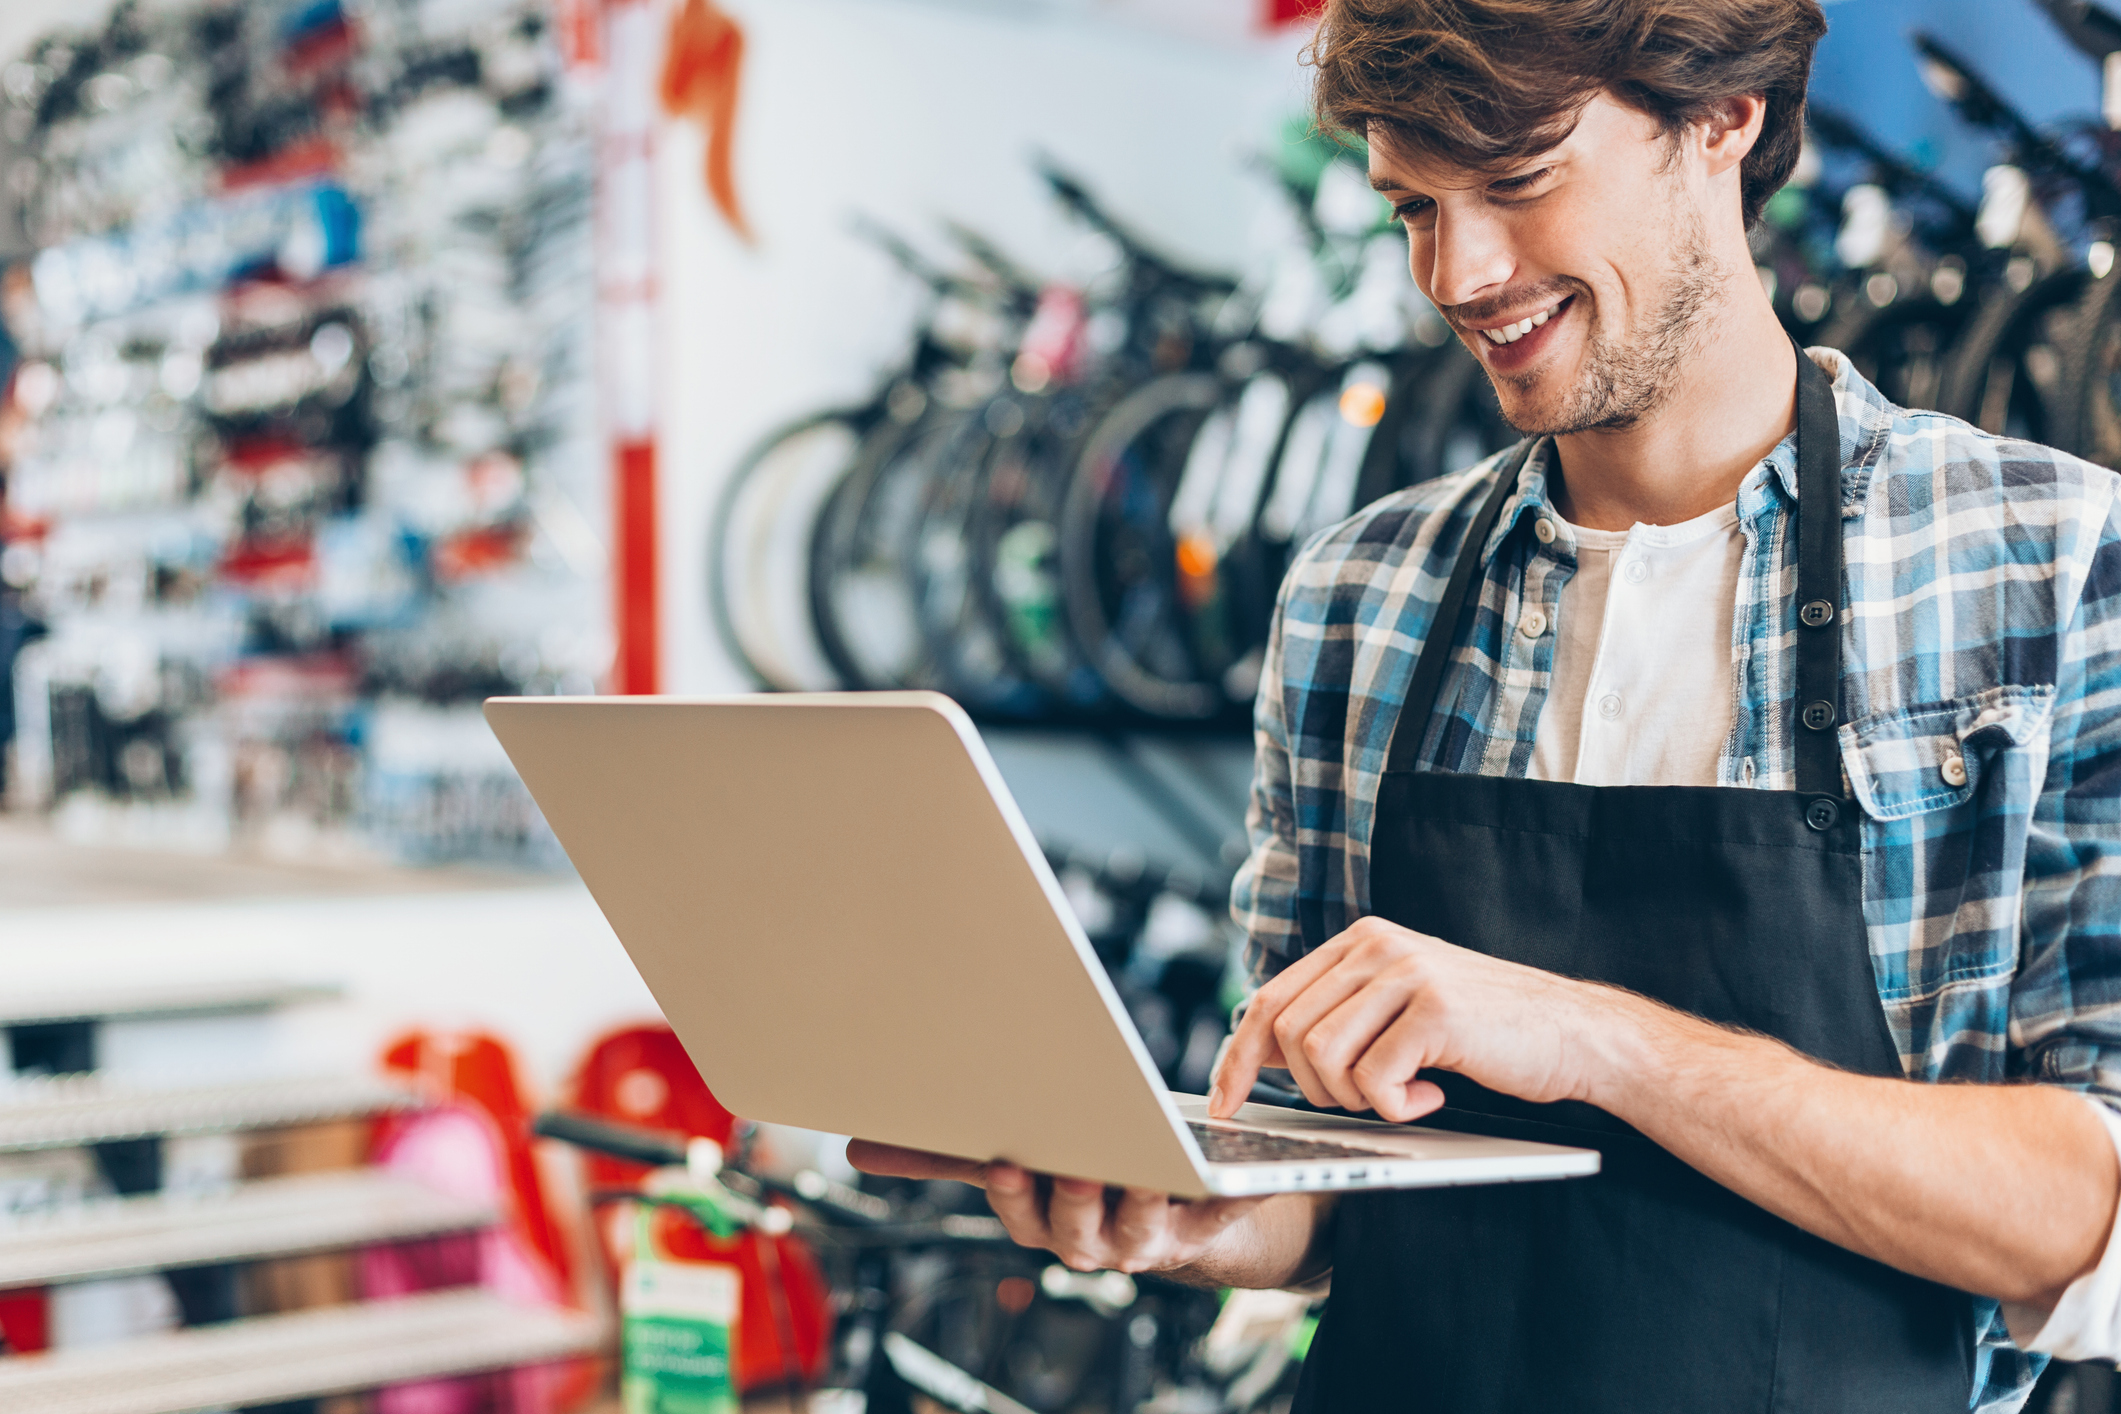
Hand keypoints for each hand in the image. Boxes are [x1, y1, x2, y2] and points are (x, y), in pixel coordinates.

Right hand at [846, 1140, 1265, 1274]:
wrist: (1178, 1215)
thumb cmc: (1084, 1171)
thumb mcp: (1017, 1158)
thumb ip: (943, 1155)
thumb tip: (853, 1149)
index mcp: (1039, 1219)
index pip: (1018, 1209)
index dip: (1013, 1191)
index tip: (1007, 1161)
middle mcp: (1087, 1240)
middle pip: (1075, 1227)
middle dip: (1074, 1200)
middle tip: (1079, 1166)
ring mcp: (1144, 1240)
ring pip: (1138, 1229)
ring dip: (1141, 1203)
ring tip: (1147, 1170)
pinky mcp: (1199, 1231)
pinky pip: (1212, 1219)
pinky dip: (1224, 1199)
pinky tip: (1228, 1175)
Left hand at [1210, 915, 1621, 1121]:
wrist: (1574, 1034)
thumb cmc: (1483, 1033)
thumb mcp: (1399, 1008)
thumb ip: (1340, 1014)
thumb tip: (1259, 1055)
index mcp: (1358, 941)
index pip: (1269, 999)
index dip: (1238, 1057)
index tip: (1226, 1104)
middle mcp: (1376, 944)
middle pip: (1287, 1033)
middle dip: (1313, 1089)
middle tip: (1366, 1099)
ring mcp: (1406, 972)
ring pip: (1321, 1057)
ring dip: (1356, 1097)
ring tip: (1402, 1094)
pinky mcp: (1435, 1009)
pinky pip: (1374, 1079)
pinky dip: (1396, 1107)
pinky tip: (1431, 1097)